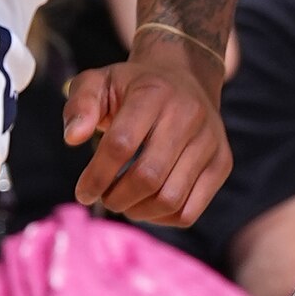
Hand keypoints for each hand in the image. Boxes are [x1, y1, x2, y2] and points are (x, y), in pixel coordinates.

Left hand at [63, 34, 229, 225]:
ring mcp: (210, 141)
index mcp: (154, 93)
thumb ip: (80, 106)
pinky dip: (161, 218)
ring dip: (138, 211)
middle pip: (148, 177)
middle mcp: (189, 115)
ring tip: (122, 202)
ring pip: (170, 199)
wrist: (184, 77)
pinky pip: (190, 210)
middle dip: (116, 197)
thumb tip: (73, 138)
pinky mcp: (222, 162)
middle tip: (104, 198)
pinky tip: (145, 206)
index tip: (83, 192)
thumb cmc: (132, 87)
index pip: (121, 144)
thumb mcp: (99, 82)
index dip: (97, 176)